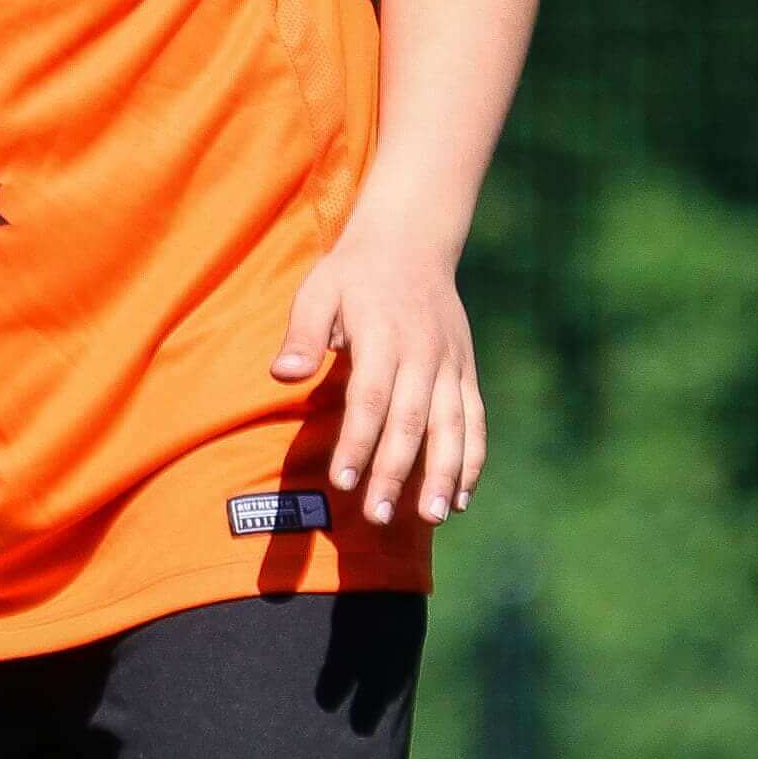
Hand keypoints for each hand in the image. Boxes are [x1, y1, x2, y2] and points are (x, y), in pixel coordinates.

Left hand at [271, 228, 483, 525]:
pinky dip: (473, 460)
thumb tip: (282, 374)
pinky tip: (462, 498)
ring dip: (445, 475)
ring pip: (453, 427)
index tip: (342, 481)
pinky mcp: (466, 371)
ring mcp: (450, 365)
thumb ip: (303, 333)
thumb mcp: (318, 290)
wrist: (411, 241)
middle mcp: (424, 354)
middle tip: (378, 516)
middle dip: (397, 472)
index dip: (357, 442)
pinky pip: (475, 421)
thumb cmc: (352, 273)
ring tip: (434, 518)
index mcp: (384, 336)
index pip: (370, 399)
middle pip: (412, 421)